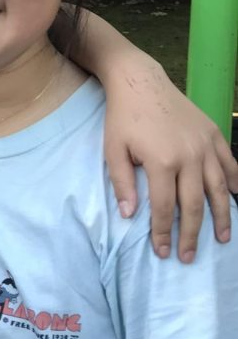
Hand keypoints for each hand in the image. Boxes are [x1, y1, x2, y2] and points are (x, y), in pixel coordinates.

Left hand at [103, 59, 237, 261]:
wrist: (140, 81)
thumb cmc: (122, 117)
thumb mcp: (113, 150)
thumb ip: (122, 183)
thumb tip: (130, 216)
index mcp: (162, 161)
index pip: (165, 207)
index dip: (164, 232)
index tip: (163, 252)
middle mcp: (189, 156)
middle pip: (194, 205)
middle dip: (191, 234)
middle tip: (188, 257)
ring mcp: (204, 145)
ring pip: (218, 188)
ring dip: (221, 216)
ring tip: (223, 239)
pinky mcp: (213, 133)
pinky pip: (229, 163)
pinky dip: (235, 182)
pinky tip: (236, 198)